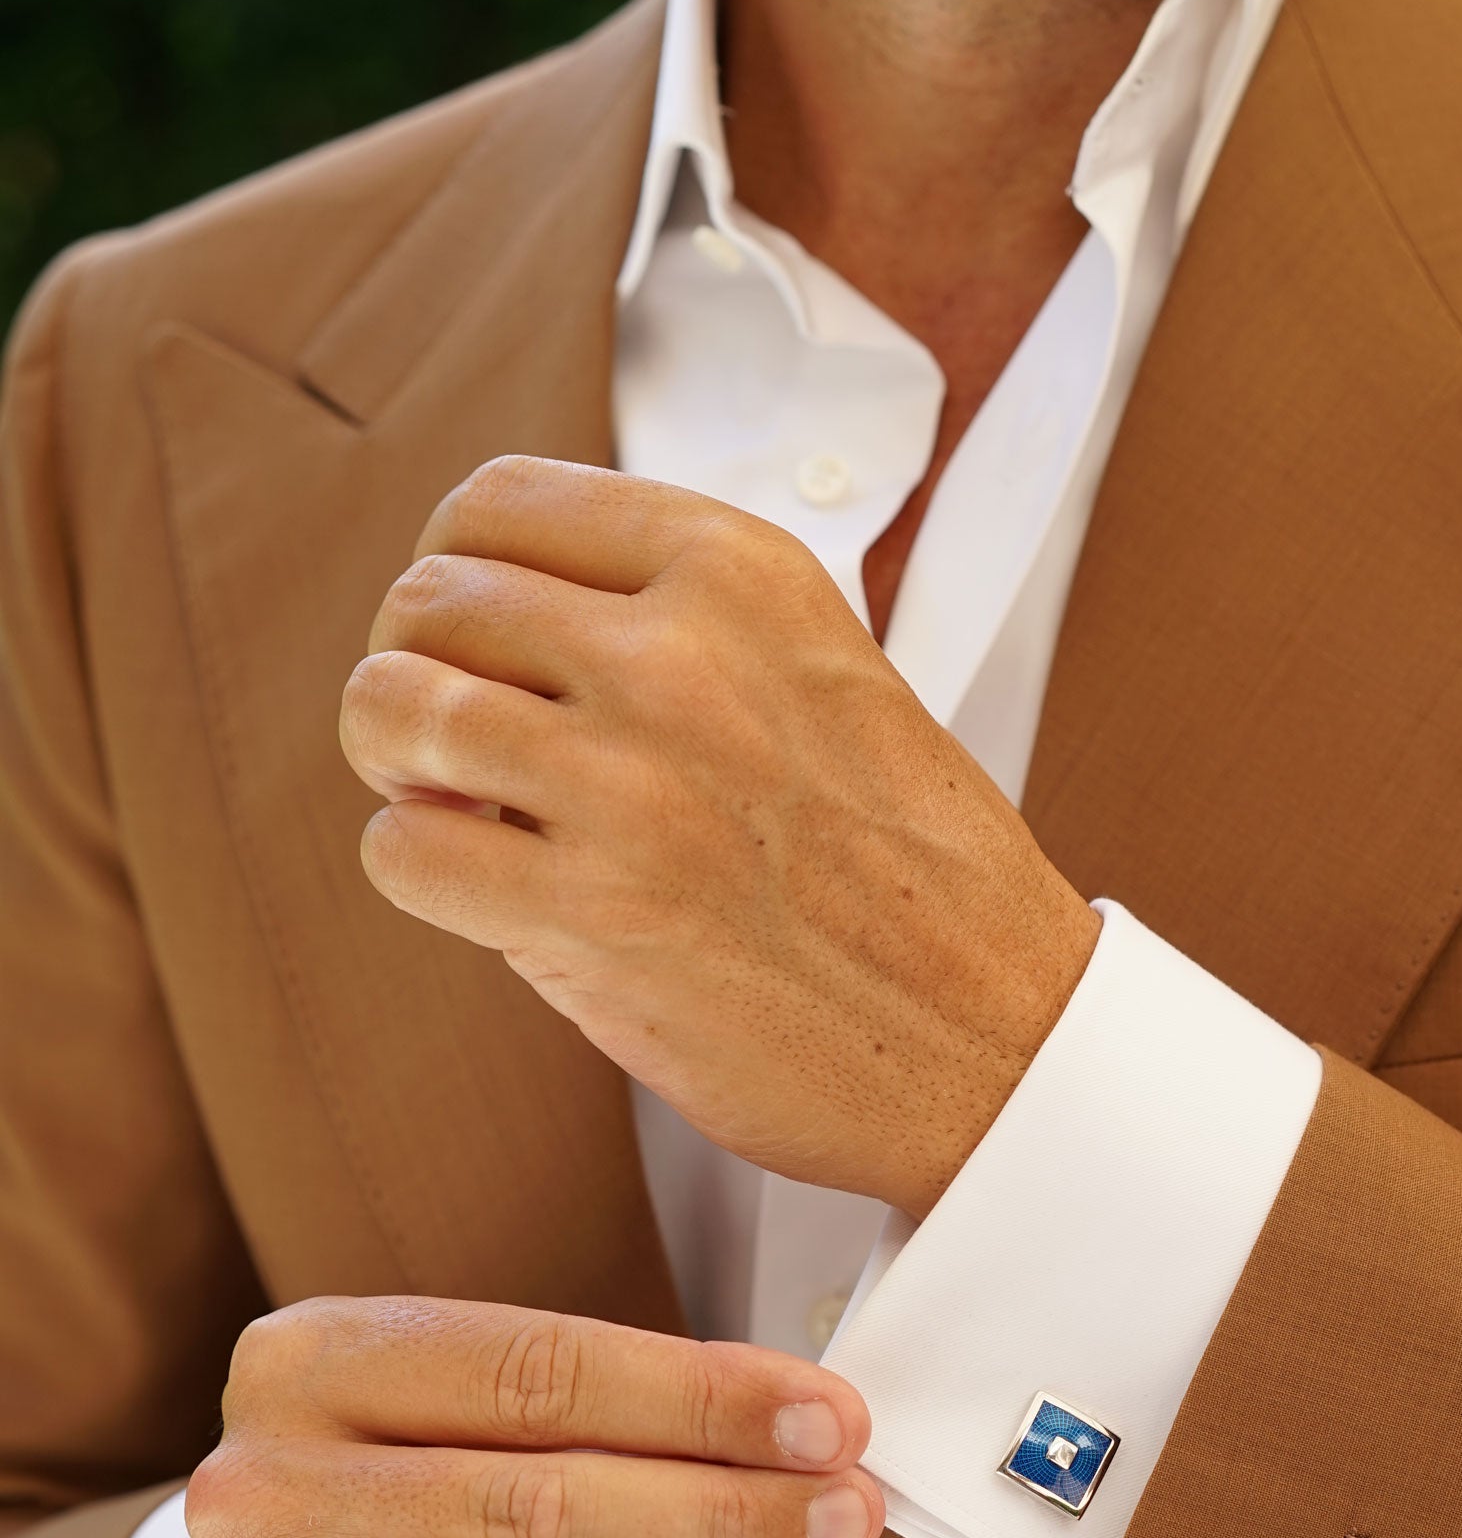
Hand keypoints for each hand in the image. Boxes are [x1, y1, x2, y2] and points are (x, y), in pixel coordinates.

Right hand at [177, 1294, 882, 1537]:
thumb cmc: (398, 1504)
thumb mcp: (463, 1414)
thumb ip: (602, 1405)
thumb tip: (804, 1424)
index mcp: (313, 1360)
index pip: (542, 1371)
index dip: (704, 1399)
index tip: (832, 1423)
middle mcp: (263, 1483)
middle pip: (542, 1502)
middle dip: (724, 1511)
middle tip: (843, 1517)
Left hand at [340, 457, 1099, 1221]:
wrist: (994, 1037)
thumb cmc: (916, 879)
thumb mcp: (826, 673)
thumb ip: (687, 625)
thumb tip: (512, 620)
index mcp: (741, 574)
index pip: (501, 500)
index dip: (453, 567)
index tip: (465, 628)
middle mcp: (678, 657)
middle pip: (427, 598)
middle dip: (413, 668)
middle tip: (446, 736)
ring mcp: (629, 783)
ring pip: (390, 707)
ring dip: (393, 764)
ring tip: (446, 803)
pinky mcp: (590, 913)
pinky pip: (404, 851)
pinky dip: (419, 871)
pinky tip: (484, 890)